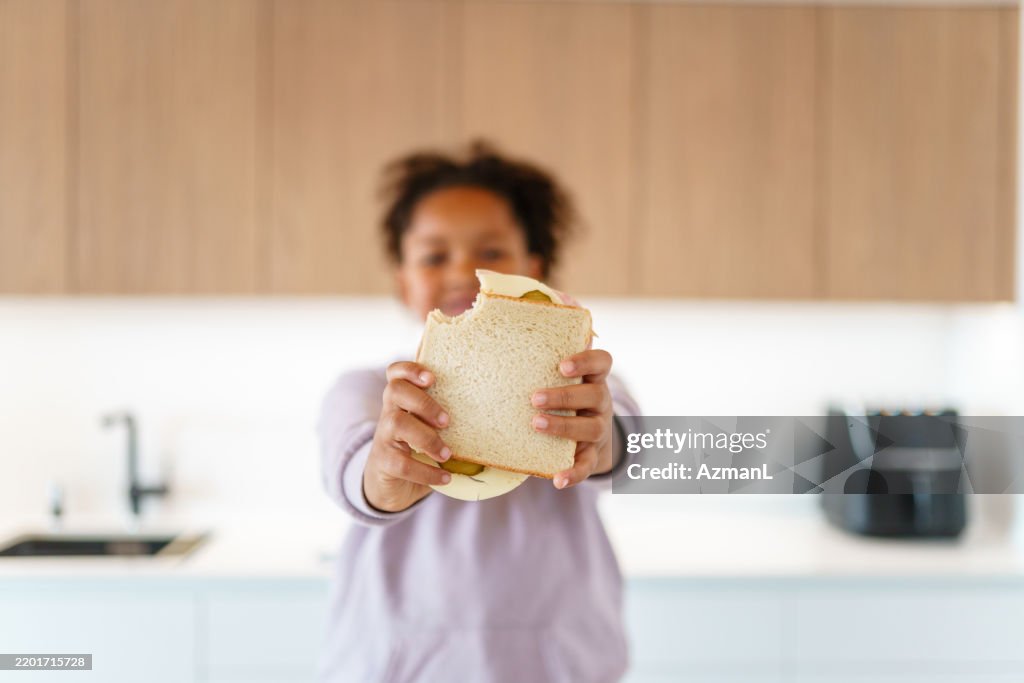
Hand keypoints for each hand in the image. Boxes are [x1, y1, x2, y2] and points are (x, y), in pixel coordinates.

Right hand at [363, 361, 452, 512]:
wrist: (390, 487)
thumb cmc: (419, 451)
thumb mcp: (430, 430)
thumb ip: (448, 420)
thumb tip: (500, 420)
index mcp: (402, 401)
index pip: (396, 373)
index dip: (410, 369)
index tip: (432, 377)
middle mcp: (389, 413)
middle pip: (395, 391)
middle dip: (424, 402)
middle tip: (447, 421)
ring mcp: (383, 437)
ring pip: (396, 423)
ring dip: (426, 437)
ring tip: (448, 454)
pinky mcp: (383, 462)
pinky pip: (401, 463)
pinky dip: (426, 471)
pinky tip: (445, 477)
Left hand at [530, 349, 616, 489]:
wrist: (589, 434)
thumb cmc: (566, 391)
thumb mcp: (563, 368)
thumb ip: (557, 338)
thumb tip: (560, 297)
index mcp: (594, 376)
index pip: (602, 361)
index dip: (586, 361)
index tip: (563, 365)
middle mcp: (600, 400)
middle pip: (591, 395)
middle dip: (564, 396)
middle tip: (534, 398)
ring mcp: (598, 429)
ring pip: (588, 428)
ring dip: (563, 427)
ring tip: (536, 424)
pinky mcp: (592, 454)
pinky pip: (587, 465)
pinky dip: (574, 473)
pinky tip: (558, 479)